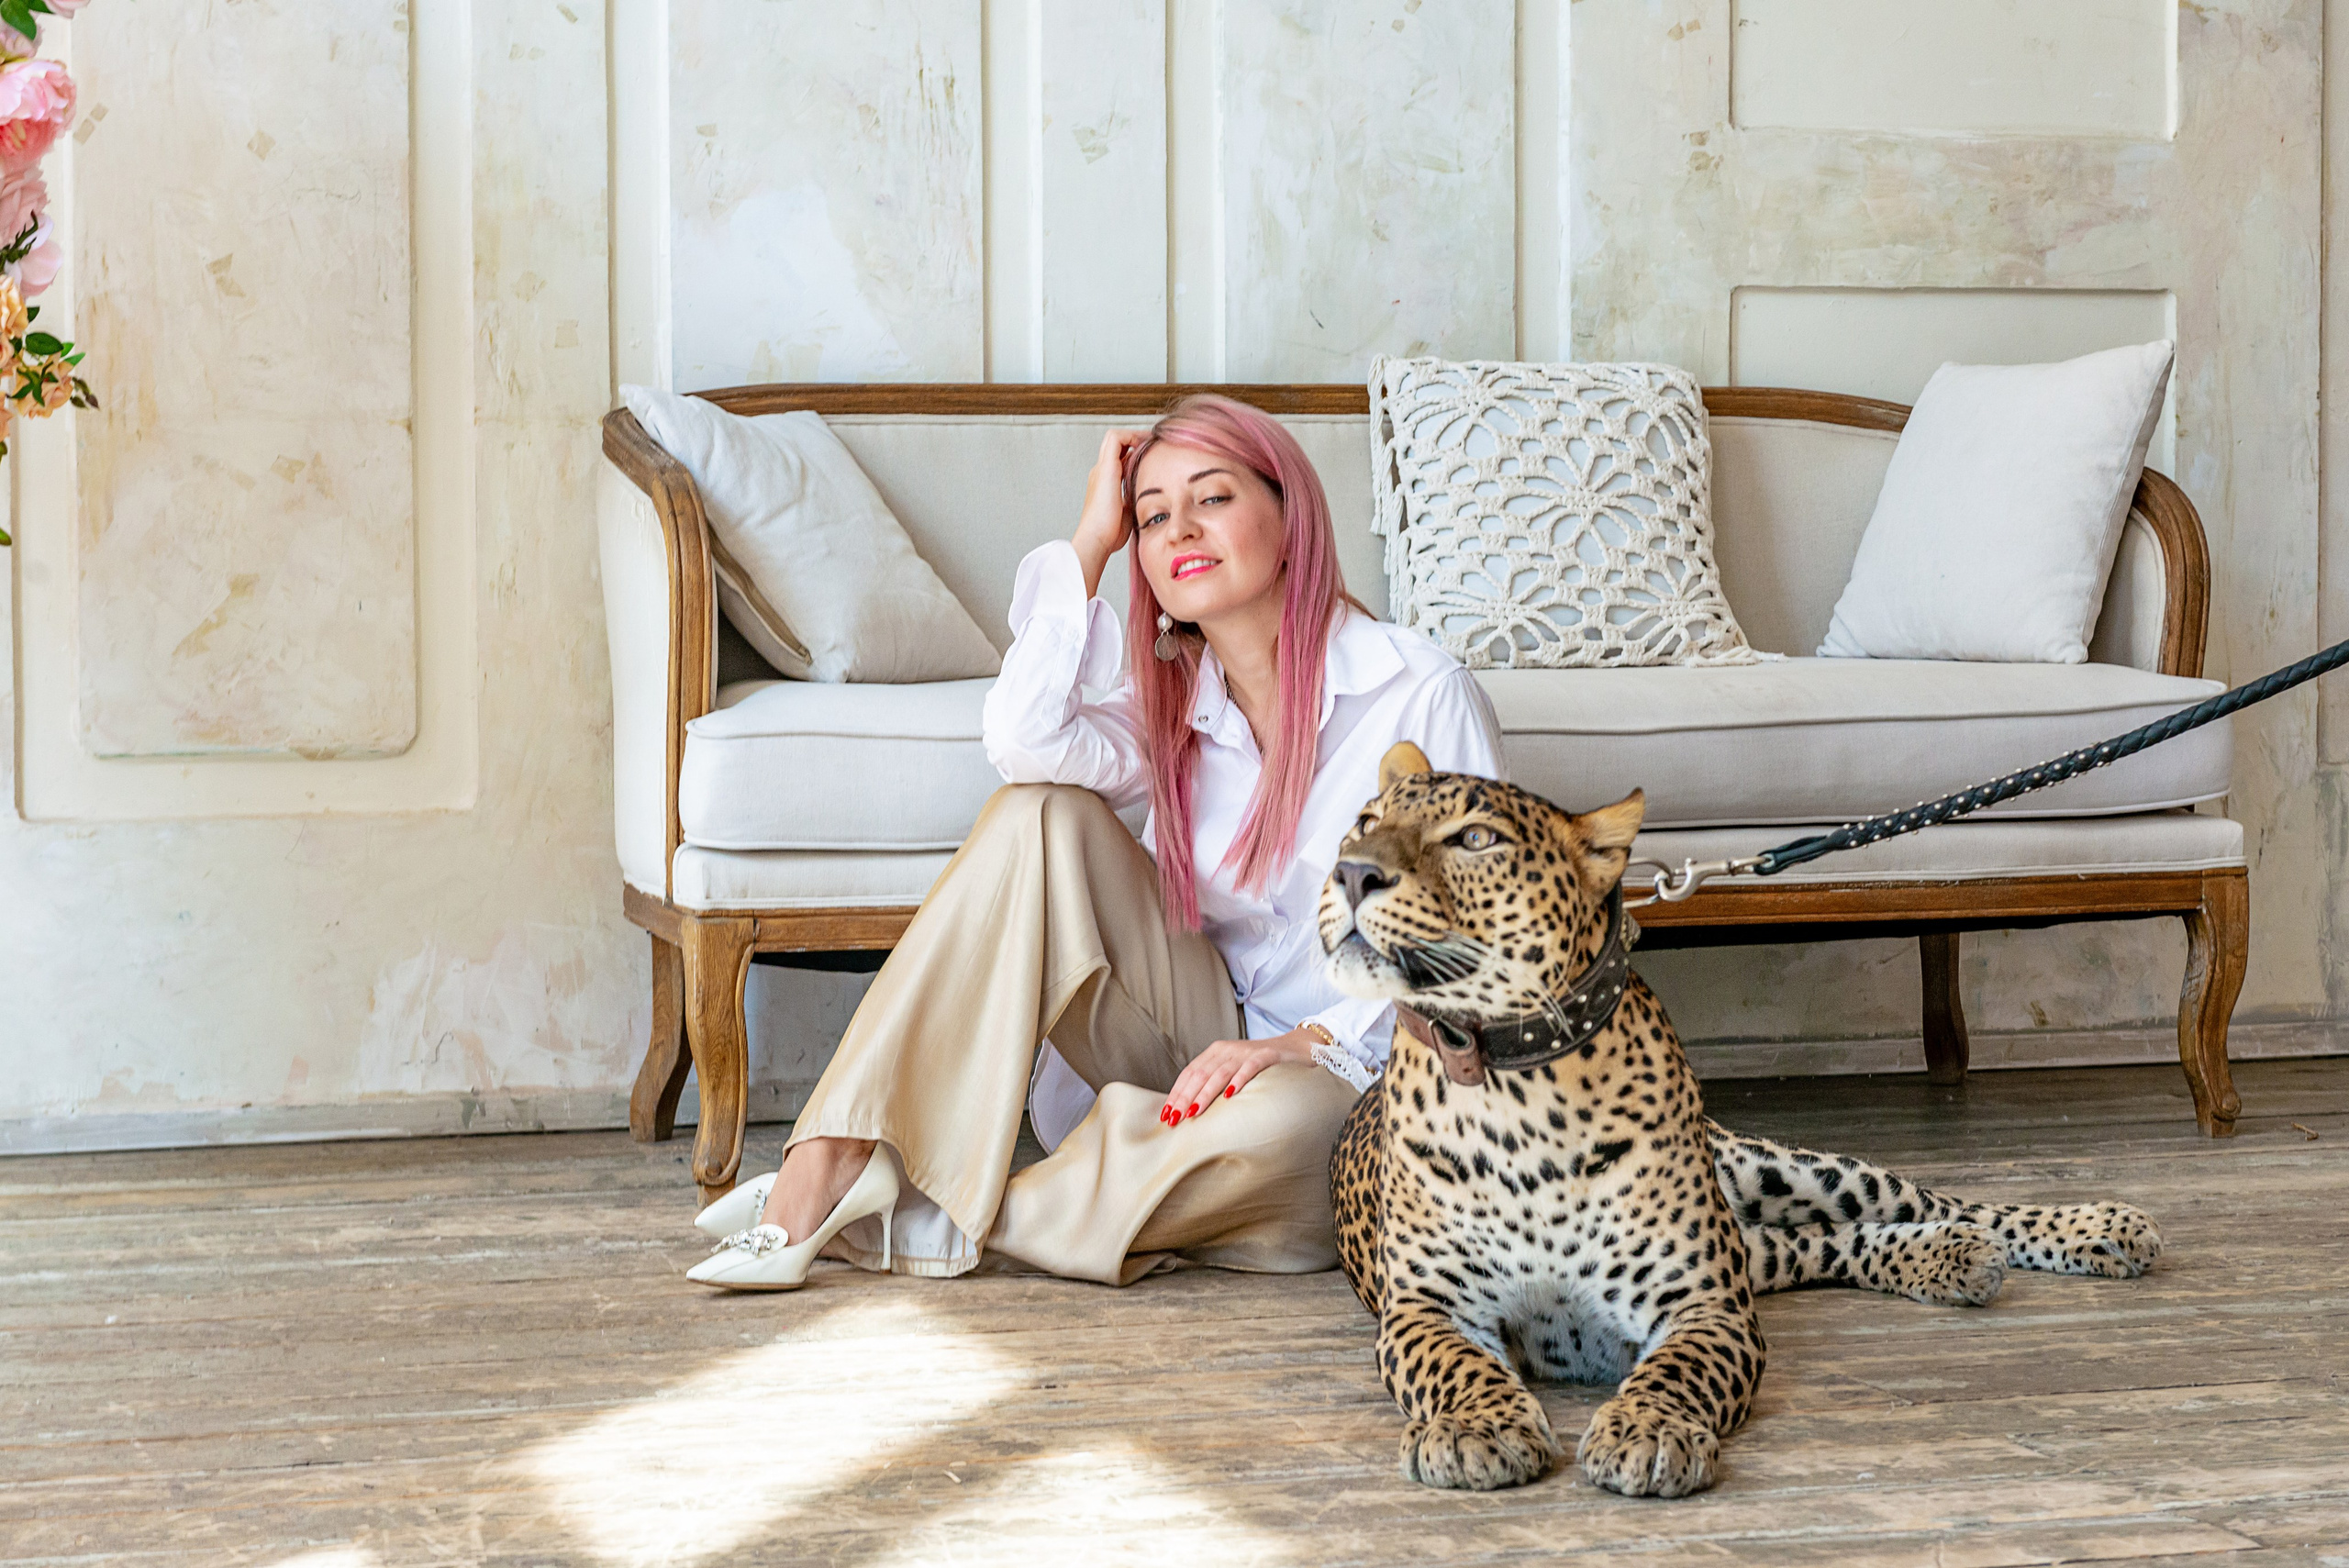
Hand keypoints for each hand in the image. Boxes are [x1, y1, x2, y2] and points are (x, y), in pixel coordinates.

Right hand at [1073, 427, 1147, 597]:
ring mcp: (1101, 468)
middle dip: (1136, 441)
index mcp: (1105, 483)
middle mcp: (1101, 472)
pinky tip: (1146, 443)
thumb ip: (1134, 502)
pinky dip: (1131, 435)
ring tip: (1152, 441)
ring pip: (1115, 438)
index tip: (1153, 456)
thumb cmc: (1111, 534)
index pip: (1120, 459)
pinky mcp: (1106, 467)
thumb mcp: (1127, 513)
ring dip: (1134, 436)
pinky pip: (1116, 438)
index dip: (1135, 453)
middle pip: (1116, 445)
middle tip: (1155, 445)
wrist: (1096, 539)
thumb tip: (1151, 503)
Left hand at [1159, 1027, 1319, 1125]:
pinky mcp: (1267, 1055)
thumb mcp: (1233, 1072)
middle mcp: (1227, 1050)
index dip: (1176, 1093)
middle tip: (1175, 1119)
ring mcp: (1246, 1051)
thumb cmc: (1262, 1066)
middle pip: (1200, 1074)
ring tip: (1195, 1111)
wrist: (1297, 1048)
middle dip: (1185, 1097)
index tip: (1166, 1115)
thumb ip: (1214, 1084)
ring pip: (1220, 1072)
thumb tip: (1190, 1111)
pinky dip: (1239, 1079)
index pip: (1189, 1073)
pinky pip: (1250, 1067)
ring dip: (1206, 1093)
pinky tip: (1230, 1094)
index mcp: (1215, 1053)